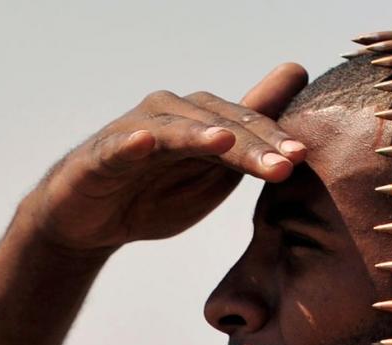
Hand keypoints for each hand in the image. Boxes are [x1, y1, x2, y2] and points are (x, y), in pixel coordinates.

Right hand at [19, 63, 309, 256]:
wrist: (90, 223)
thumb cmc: (153, 194)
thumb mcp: (212, 176)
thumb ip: (250, 137)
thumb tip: (296, 74)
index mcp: (203, 122)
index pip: (245, 125)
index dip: (273, 138)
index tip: (301, 157)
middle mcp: (172, 115)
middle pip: (217, 124)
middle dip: (250, 144)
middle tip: (281, 164)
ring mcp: (135, 131)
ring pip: (174, 131)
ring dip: (199, 136)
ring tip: (224, 143)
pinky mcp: (101, 155)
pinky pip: (117, 147)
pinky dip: (131, 143)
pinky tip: (145, 143)